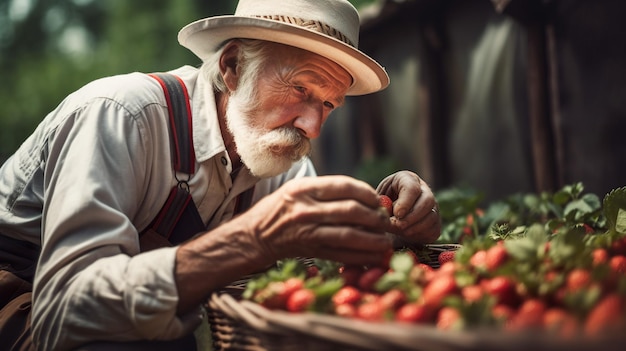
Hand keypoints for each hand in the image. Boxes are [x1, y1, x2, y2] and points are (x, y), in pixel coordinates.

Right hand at [244, 175, 393, 265]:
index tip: (377, 200)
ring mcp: (308, 231)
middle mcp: (306, 209)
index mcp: (304, 189)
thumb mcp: (298, 189)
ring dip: (374, 238)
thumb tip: (364, 195)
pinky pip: (343, 254)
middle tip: (385, 221)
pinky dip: (362, 256)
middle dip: (375, 216)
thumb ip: (327, 189)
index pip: (345, 186)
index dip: (367, 192)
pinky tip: (375, 255)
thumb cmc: (280, 209)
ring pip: (350, 234)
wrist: (256, 235)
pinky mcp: (311, 250)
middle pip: (352, 210)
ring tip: (386, 240)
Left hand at [376, 171, 440, 243]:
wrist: (389, 219)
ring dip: (415, 226)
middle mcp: (424, 190)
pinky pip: (432, 229)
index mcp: (407, 179)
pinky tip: (407, 233)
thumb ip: (381, 206)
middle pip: (427, 200)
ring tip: (399, 230)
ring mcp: (432, 206)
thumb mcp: (378, 202)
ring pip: (431, 216)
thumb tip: (385, 214)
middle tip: (398, 225)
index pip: (412, 188)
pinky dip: (419, 233)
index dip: (405, 202)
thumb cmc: (381, 206)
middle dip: (412, 216)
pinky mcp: (435, 222)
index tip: (396, 214)